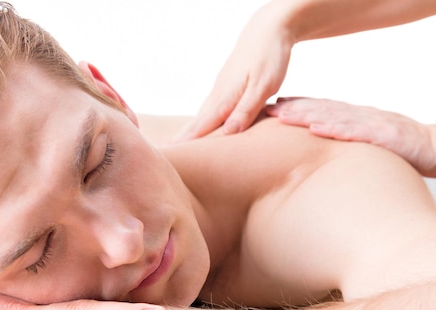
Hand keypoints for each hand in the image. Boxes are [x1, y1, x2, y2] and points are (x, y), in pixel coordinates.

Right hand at [175, 6, 292, 139]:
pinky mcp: (227, 85)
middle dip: (183, 137)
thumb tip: (227, 132)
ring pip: (204, 113)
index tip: (172, 153)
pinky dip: (203, 119)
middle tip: (166, 152)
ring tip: (179, 142)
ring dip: (191, 128)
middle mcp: (219, 93)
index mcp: (226, 96)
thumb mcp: (263, 86)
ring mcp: (222, 88)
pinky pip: (212, 107)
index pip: (203, 124)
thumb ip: (246, 110)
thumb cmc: (270, 58)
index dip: (188, 140)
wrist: (269, 29)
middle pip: (198, 120)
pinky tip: (203, 124)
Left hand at [266, 97, 435, 176]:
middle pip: (321, 110)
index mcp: (357, 120)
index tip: (270, 109)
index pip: (322, 110)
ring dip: (306, 115)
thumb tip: (326, 153)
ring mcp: (373, 125)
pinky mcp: (385, 136)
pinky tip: (316, 129)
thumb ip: (351, 145)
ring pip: (334, 117)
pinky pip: (357, 132)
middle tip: (264, 110)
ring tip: (281, 115)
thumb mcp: (373, 146)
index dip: (296, 108)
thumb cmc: (406, 151)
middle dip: (292, 109)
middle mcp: (361, 118)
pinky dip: (336, 129)